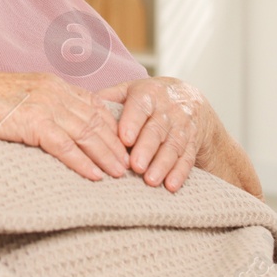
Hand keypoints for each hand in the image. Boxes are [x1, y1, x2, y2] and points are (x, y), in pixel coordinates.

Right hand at [0, 70, 131, 181]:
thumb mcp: (24, 96)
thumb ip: (45, 105)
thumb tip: (59, 125)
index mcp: (54, 85)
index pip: (94, 105)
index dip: (113, 126)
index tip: (126, 143)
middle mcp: (55, 92)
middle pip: (96, 120)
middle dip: (117, 143)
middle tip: (131, 163)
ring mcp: (46, 106)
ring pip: (86, 133)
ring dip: (106, 156)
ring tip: (121, 173)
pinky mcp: (34, 123)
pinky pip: (65, 146)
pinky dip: (83, 162)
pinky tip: (94, 176)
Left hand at [96, 76, 261, 197]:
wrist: (189, 98)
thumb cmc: (149, 98)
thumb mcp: (130, 90)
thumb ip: (109, 98)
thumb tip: (83, 108)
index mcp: (148, 94)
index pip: (140, 107)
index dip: (132, 123)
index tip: (124, 139)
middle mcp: (168, 109)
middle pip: (157, 130)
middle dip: (147, 149)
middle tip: (136, 166)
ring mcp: (182, 126)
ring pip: (173, 146)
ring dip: (162, 164)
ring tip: (150, 180)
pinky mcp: (192, 143)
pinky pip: (187, 158)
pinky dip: (180, 173)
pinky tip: (171, 186)